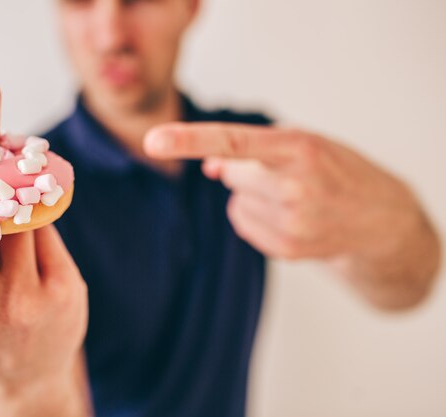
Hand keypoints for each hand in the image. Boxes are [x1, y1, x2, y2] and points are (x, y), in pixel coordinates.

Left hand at [145, 122, 440, 308]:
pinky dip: (255, 215)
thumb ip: (252, 148)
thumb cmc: (337, 170)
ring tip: (291, 197)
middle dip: (244, 169)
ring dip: (251, 194)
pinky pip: (242, 223)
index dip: (190, 140)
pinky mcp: (287, 249)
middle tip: (280, 172)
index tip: (153, 141)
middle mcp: (295, 186)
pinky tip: (289, 216)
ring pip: (235, 200)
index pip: (234, 141)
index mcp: (300, 148)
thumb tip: (209, 166)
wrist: (379, 219)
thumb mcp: (302, 144)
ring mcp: (292, 223)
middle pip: (232, 174)